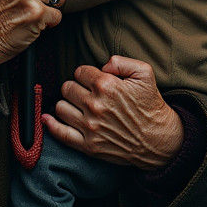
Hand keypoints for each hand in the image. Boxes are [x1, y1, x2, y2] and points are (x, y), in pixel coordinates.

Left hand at [44, 55, 184, 168]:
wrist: (158, 140)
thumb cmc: (151, 105)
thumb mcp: (145, 73)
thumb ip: (121, 61)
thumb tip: (102, 65)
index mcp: (107, 86)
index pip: (79, 71)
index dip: (86, 74)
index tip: (93, 80)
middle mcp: (95, 105)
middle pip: (67, 87)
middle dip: (76, 87)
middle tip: (86, 93)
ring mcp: (90, 127)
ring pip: (61, 107)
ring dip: (67, 104)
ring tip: (79, 106)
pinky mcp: (89, 145)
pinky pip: (61, 133)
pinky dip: (51, 125)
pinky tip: (48, 119)